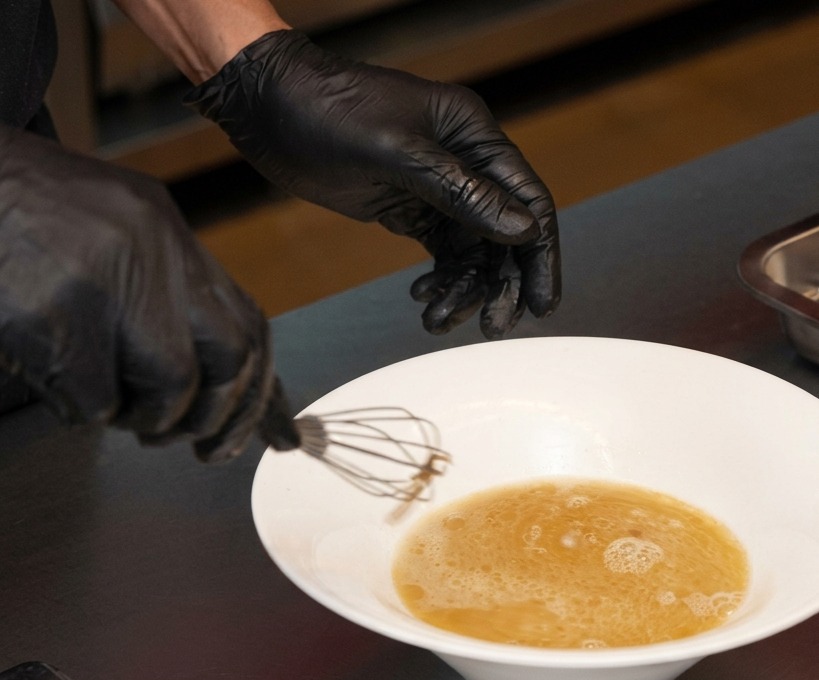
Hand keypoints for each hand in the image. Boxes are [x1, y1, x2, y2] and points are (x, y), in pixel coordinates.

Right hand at [0, 125, 297, 460]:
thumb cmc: (19, 218)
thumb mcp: (112, 232)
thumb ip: (168, 294)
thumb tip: (219, 379)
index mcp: (165, 229)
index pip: (248, 321)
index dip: (260, 392)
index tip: (263, 436)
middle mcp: (149, 248)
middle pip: (230, 358)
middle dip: (217, 416)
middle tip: (191, 440)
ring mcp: (104, 281)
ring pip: (171, 386)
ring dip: (141, 414)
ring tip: (105, 393)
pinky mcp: (56, 317)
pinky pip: (96, 402)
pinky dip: (82, 409)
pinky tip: (57, 379)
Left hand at [185, 30, 560, 338]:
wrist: (270, 109)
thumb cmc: (328, 113)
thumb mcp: (397, 155)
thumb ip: (460, 193)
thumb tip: (520, 229)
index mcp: (472, 135)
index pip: (528, 199)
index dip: (540, 255)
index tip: (543, 302)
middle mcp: (463, 161)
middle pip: (504, 234)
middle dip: (501, 283)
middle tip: (494, 326)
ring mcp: (438, 186)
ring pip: (471, 250)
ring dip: (464, 289)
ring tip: (439, 319)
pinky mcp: (410, 206)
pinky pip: (441, 252)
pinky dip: (439, 278)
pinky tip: (423, 296)